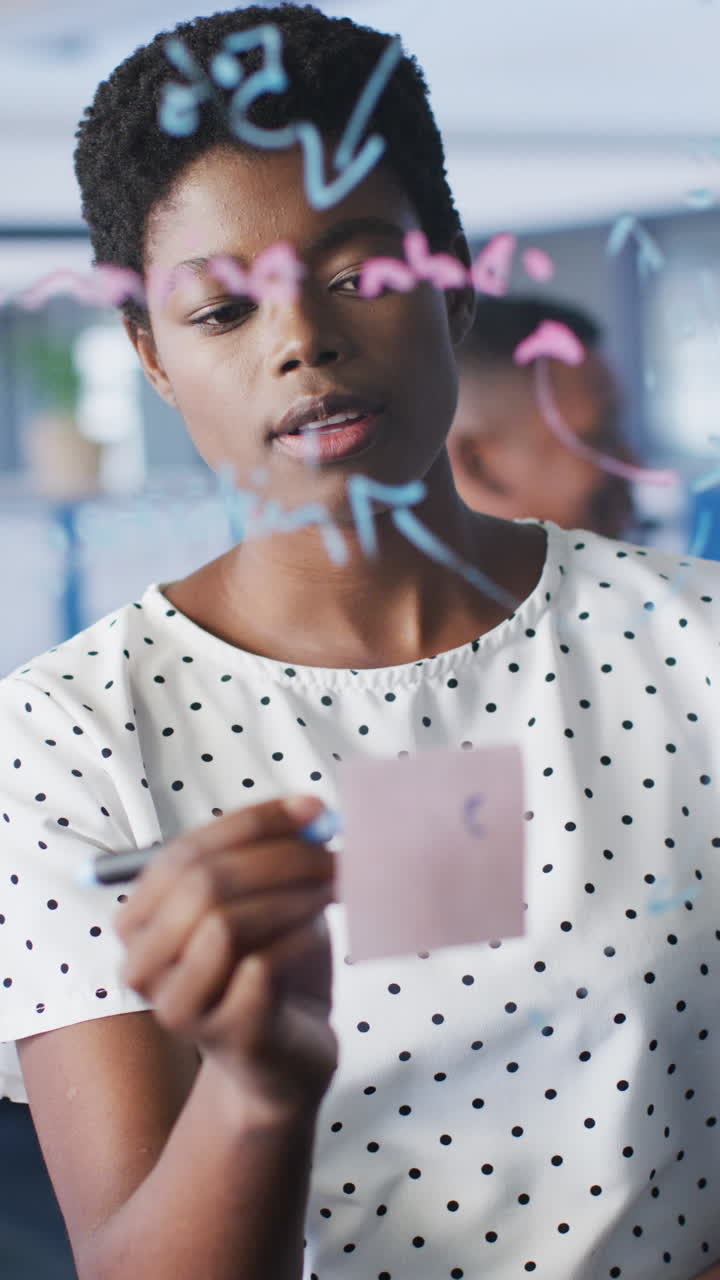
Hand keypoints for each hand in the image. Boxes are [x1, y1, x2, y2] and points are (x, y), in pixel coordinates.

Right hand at [115, 796, 336, 1106]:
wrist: (286, 1058)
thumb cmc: (269, 967)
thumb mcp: (260, 901)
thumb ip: (269, 854)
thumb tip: (311, 812)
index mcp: (140, 919)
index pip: (185, 851)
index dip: (254, 823)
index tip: (315, 810)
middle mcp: (142, 963)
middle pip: (202, 884)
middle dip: (279, 859)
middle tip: (333, 856)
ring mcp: (176, 1004)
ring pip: (221, 923)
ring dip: (289, 899)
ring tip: (329, 895)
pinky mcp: (221, 1035)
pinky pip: (259, 968)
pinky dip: (297, 942)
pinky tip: (317, 938)